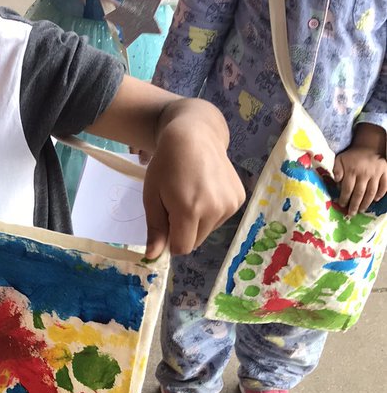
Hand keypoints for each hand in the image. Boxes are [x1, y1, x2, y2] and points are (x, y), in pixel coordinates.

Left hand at [142, 107, 244, 258]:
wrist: (195, 135)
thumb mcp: (152, 196)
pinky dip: (211, 212)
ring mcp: (230, 204)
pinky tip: (206, 190)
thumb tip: (153, 257)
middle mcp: (214, 209)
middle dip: (183, 231)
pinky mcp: (239, 199)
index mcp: (189, 210)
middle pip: (195, 241)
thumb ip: (155, 228)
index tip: (165, 224)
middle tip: (176, 205)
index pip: (182, 248)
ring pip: (208, 231)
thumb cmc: (166, 164)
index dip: (170, 241)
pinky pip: (220, 219)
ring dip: (197, 222)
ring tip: (191, 194)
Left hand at [332, 146, 386, 215]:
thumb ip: (337, 170)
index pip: (347, 188)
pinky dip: (381, 193)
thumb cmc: (352, 156)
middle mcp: (365, 173)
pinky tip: (376, 200)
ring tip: (361, 209)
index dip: (344, 198)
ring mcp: (376, 173)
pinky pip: (385, 185)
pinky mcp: (385, 172)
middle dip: (355, 205)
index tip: (341, 205)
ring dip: (366, 202)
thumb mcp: (340, 159)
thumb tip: (336, 181)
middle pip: (359, 193)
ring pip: (372, 192)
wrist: (368, 145)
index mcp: (352, 170)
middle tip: (351, 213)